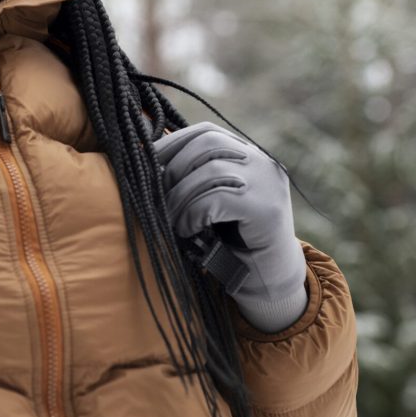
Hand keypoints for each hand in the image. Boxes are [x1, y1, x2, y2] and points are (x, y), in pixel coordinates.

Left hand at [153, 122, 307, 332]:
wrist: (270, 283)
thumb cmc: (230, 242)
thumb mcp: (211, 202)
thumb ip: (193, 178)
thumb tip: (146, 161)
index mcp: (248, 154)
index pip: (206, 133)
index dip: (172, 144)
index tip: (146, 164)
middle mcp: (262, 161)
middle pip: (208, 144)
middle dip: (173, 168)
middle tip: (155, 196)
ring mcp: (268, 182)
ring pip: (211, 172)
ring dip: (179, 197)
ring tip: (169, 220)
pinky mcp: (267, 208)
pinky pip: (218, 199)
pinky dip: (193, 213)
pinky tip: (187, 231)